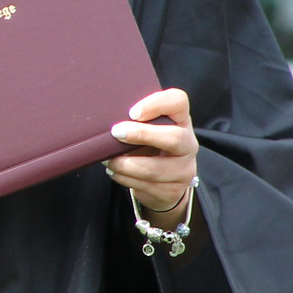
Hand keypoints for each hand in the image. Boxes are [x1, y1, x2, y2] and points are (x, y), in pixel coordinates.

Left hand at [104, 88, 199, 231]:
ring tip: (107, 160)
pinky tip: (115, 172)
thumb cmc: (149, 145)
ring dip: (125, 164)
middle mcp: (188, 144)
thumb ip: (134, 120)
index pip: (178, 101)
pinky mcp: (174, 190)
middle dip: (141, 135)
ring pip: (155, 169)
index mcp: (180, 120)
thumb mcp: (146, 128)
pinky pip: (147, 186)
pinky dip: (125, 179)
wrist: (165, 179)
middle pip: (174, 137)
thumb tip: (103, 119)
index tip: (132, 112)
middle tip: (116, 132)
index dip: (156, 104)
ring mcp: (184, 169)